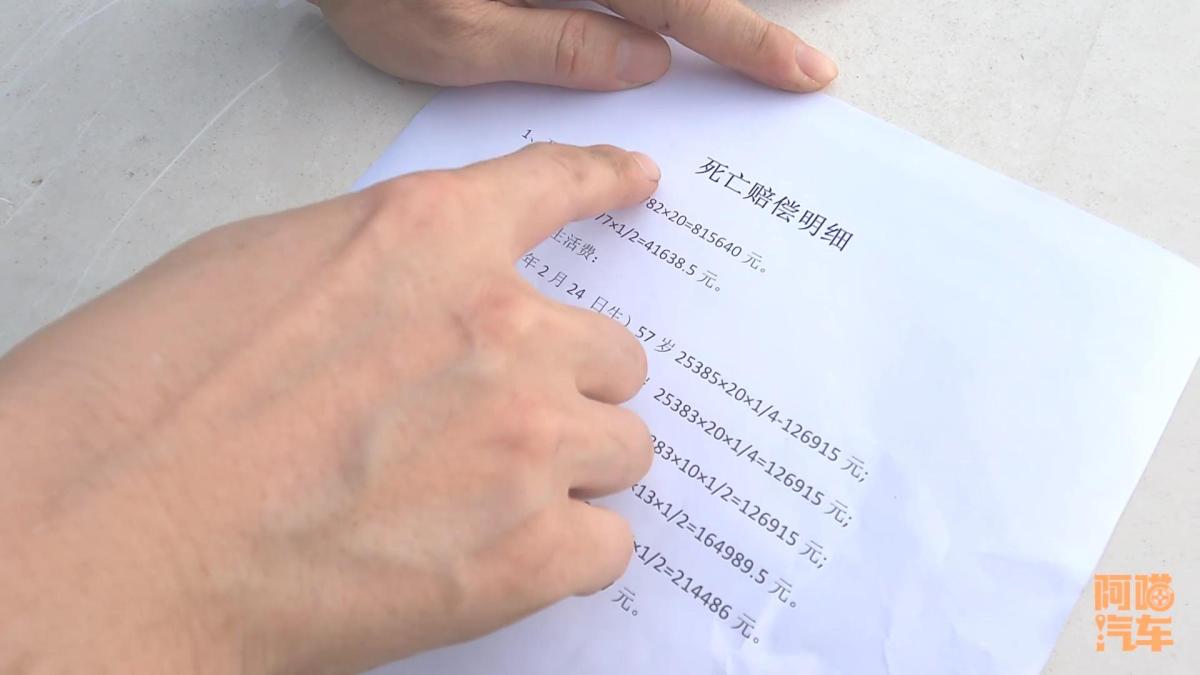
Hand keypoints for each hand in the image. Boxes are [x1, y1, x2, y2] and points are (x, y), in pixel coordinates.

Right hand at [0, 144, 658, 673]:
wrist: (111, 536)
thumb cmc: (149, 408)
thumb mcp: (258, 270)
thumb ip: (376, 272)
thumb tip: (417, 304)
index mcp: (429, 237)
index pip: (553, 183)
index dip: (602, 180)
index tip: (633, 181)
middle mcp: (500, 328)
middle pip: (608, 352)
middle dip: (561, 388)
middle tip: (493, 426)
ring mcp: (527, 439)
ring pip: (621, 448)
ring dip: (570, 471)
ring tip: (479, 501)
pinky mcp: (529, 551)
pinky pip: (606, 544)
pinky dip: (565, 553)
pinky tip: (496, 558)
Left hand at [313, 0, 837, 91]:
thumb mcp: (452, 32)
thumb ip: (557, 44)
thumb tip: (652, 60)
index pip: (680, 2)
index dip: (745, 40)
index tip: (799, 73)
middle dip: (739, 25)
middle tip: (796, 67)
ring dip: (701, 19)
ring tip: (746, 54)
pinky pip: (616, 0)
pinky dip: (652, 20)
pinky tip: (665, 39)